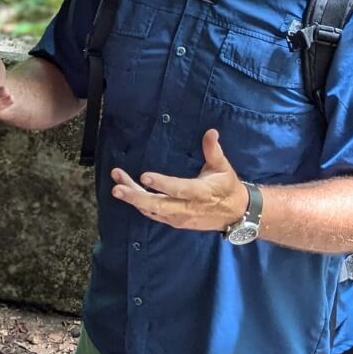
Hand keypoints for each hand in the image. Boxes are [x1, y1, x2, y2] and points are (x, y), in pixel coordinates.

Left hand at [109, 129, 249, 232]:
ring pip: (152, 210)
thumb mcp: (223, 167)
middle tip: (117, 188)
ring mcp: (179, 217)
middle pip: (158, 205)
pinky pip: (154, 214)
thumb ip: (213, 150)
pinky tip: (127, 191)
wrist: (235, 214)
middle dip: (136, 197)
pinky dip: (140, 205)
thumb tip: (210, 132)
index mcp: (200, 192)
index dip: (162, 184)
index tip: (144, 177)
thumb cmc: (227, 187)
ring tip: (116, 185)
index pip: (178, 189)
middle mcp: (187, 208)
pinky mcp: (175, 221)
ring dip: (133, 198)